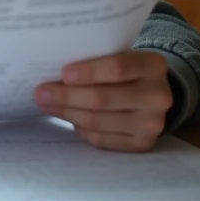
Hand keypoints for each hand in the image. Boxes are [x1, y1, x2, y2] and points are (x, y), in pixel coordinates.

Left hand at [34, 50, 171, 151]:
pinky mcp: (142, 144)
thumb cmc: (126, 71)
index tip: (63, 74)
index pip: (117, 68)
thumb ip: (96, 61)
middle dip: (66, 96)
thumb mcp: (120, 56)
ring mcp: (152, 123)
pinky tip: (70, 119)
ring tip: (47, 105)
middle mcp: (158, 96)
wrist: (153, 95)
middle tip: (41, 93)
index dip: (88, 72)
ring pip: (98, 121)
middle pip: (102, 98)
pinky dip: (81, 129)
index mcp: (153, 65)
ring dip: (67, 113)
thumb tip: (52, 73)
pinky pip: (101, 139)